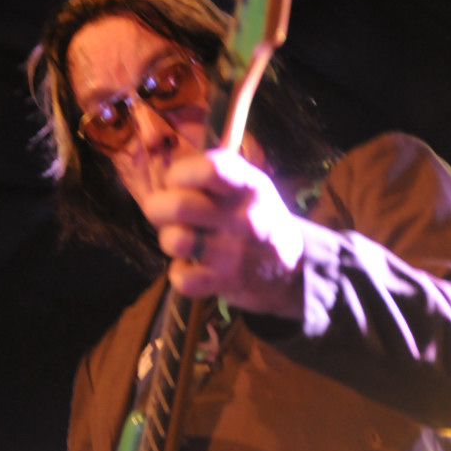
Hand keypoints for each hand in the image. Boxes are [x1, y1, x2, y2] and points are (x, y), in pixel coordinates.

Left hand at [143, 148, 304, 317]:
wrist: (291, 268)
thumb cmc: (257, 218)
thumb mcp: (250, 185)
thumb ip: (213, 174)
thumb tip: (166, 178)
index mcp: (248, 186)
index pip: (207, 169)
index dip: (178, 174)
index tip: (177, 183)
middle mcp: (243, 217)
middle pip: (179, 206)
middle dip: (158, 208)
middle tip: (165, 214)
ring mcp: (234, 252)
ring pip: (175, 241)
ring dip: (169, 240)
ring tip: (181, 240)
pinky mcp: (225, 282)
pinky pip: (182, 279)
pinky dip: (180, 274)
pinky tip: (191, 268)